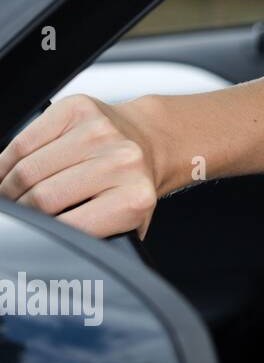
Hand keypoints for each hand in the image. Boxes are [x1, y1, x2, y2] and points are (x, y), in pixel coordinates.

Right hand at [0, 94, 162, 238]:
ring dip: (8, 187)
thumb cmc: (132, 183)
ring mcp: (99, 131)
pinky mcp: (77, 109)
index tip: (31, 236)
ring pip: (27, 170)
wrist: (151, 139)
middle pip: (41, 197)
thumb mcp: (127, 221)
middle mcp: (122, 161)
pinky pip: (23, 141)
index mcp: (135, 197)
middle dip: (20, 211)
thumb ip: (98, 238)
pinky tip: (8, 172)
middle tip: (17, 217)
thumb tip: (53, 253)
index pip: (68, 227)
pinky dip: (7, 161)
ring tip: (9, 197)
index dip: (41, 234)